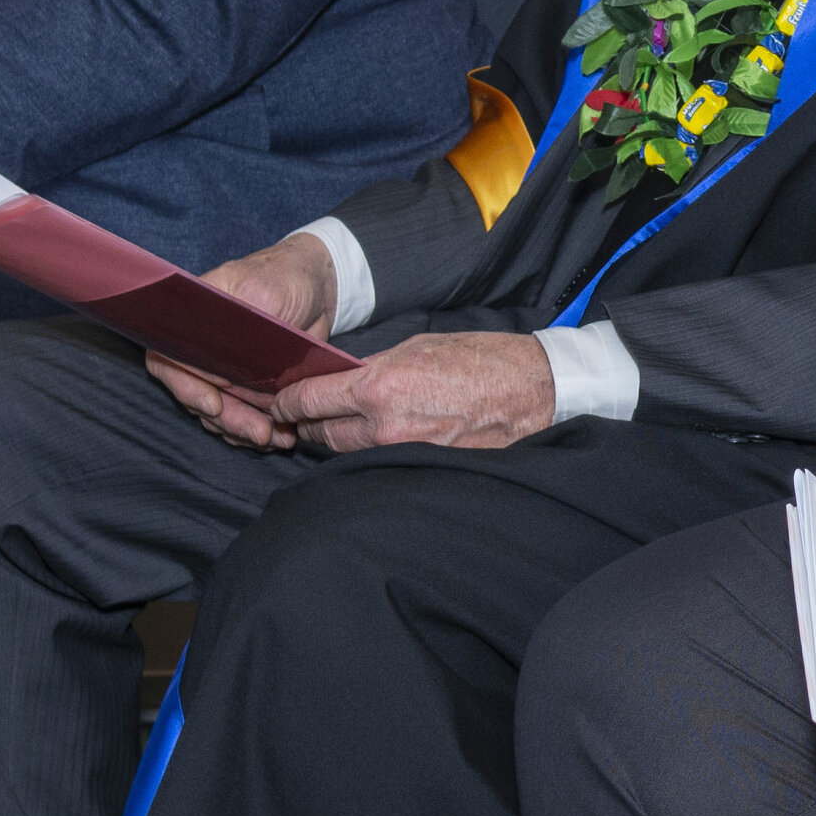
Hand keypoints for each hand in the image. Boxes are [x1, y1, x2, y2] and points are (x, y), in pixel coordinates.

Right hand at [148, 236, 339, 445]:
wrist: (318, 286)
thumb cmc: (285, 277)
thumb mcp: (266, 292)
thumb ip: (245, 325)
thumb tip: (233, 365)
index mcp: (191, 320)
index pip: (168, 360)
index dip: (186, 387)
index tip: (214, 405)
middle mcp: (200, 349)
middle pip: (195, 395)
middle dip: (226, 419)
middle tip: (259, 432)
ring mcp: (223, 370)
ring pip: (218, 412)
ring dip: (243, 430)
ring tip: (276, 436)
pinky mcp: (247, 386)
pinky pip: (242, 416)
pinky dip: (257, 429)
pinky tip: (281, 435)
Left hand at [232, 330, 554, 454]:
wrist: (534, 392)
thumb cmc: (482, 360)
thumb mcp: (419, 346)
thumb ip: (374, 366)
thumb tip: (342, 378)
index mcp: (380, 386)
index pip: (308, 401)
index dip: (286, 401)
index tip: (281, 399)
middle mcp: (385, 426)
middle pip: (321, 434)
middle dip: (308, 422)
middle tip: (305, 413)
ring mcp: (403, 454)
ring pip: (347, 453)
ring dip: (338, 439)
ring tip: (339, 425)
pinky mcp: (421, 470)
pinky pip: (379, 463)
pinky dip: (370, 453)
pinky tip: (377, 440)